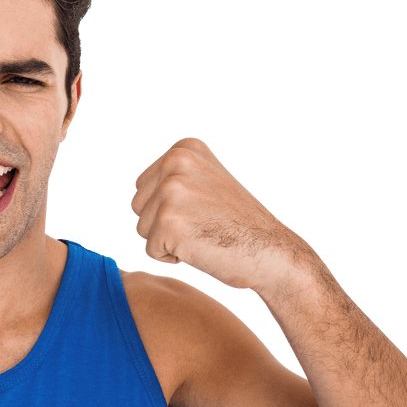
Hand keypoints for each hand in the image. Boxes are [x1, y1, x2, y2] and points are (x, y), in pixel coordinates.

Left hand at [130, 137, 308, 292]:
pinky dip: (171, 257)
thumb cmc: (237, 223)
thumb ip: (175, 177)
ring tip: (202, 234)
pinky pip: (151, 250)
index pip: (144, 187)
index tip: (202, 210)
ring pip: (142, 229)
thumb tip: (137, 186)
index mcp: (183, 149)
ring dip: (167, 240)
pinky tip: (200, 249)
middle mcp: (175, 163)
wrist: (270, 250)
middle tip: (202, 224)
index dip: (169, 208)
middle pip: (138, 206)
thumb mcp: (207, 182)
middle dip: (162, 223)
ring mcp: (171, 190)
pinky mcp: (168, 221)